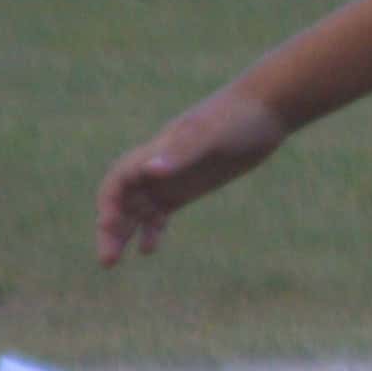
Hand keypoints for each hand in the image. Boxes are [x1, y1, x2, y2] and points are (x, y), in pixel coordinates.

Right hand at [97, 87, 286, 264]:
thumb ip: (181, 153)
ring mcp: (174, 177)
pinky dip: (151, 229)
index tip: (108, 226)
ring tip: (114, 260)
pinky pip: (161, 211)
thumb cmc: (237, 117)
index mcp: (158, 151)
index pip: (119, 180)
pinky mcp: (190, 186)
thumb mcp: (211, 135)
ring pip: (138, 208)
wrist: (265, 109)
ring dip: (124, 232)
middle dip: (110, 228)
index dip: (109, 203)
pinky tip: (147, 250)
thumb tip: (150, 171)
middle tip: (107, 261)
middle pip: (123, 199)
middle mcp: (159, 165)